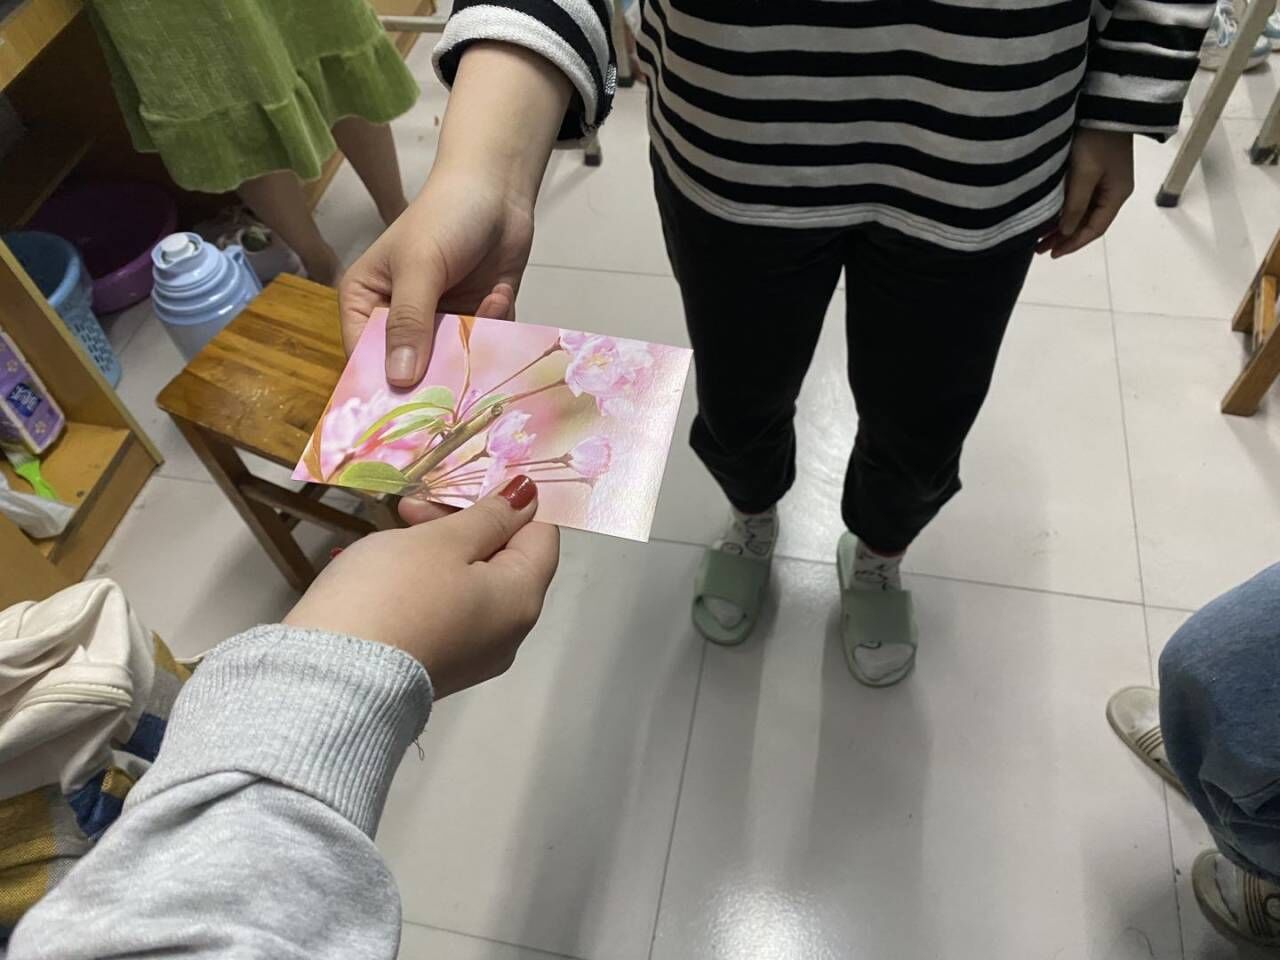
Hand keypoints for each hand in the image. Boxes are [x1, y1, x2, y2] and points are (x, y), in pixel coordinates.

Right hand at [284, 476, 559, 698]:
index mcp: (522, 599)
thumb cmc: (393, 597)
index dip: (509, 502)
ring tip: (386, 535)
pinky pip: (442, 611)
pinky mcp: (435, 666)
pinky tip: (377, 571)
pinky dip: (419, 584)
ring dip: (434, 550)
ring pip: (468, 584)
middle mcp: (508, 633)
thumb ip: (489, 517)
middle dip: (460, 524)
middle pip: (503, 560)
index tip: (464, 482)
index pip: (541, 535)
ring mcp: (472, 655)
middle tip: (408, 506)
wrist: (331, 683)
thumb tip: (529, 497)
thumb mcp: (441, 542)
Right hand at [340, 171, 533, 386]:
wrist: (498, 190)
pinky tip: (499, 293)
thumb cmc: (445, 216)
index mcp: (366, 302)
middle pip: (408, 370)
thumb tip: (398, 380)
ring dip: (472, 347)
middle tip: (458, 383)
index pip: (363, 358)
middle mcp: (398, 319)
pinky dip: (495, 327)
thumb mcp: (421, 267)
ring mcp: (438, 322)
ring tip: (487, 311)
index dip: (382, 386)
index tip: (404, 416)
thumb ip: (409, 322)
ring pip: (451, 363)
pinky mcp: (475, 321)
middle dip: (436, 374)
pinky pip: (483, 348)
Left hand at [1036, 129, 1133, 258]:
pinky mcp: (1093, 169)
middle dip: (1064, 237)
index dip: (1074, 243)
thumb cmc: (1096, 139)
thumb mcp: (1084, 173)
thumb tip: (1067, 232)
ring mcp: (1104, 180)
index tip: (1052, 253)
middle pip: (1087, 222)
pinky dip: (1063, 210)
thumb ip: (1075, 204)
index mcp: (1117, 194)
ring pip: (1081, 211)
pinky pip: (1078, 198)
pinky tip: (1047, 216)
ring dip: (1061, 225)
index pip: (1095, 228)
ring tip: (1038, 238)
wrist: (1103, 103)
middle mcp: (1112, 190)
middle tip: (1039, 250)